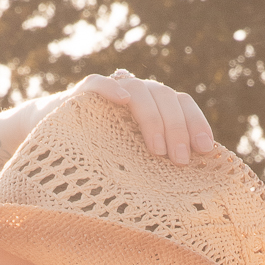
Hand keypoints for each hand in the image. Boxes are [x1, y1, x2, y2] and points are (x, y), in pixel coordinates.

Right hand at [69, 71, 214, 164]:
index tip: (205, 149)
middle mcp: (138, 94)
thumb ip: (164, 161)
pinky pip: (97, 83)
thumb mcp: (140, 161)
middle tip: (179, 160)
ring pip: (138, 90)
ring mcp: (111, 90)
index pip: (182, 103)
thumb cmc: (107, 158)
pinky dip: (110, 88)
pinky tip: (121, 99)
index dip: (196, 122)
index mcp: (156, 106)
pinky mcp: (82, 93)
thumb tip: (199, 181)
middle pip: (165, 96)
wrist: (59, 146)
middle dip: (177, 128)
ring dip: (152, 118)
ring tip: (157, 150)